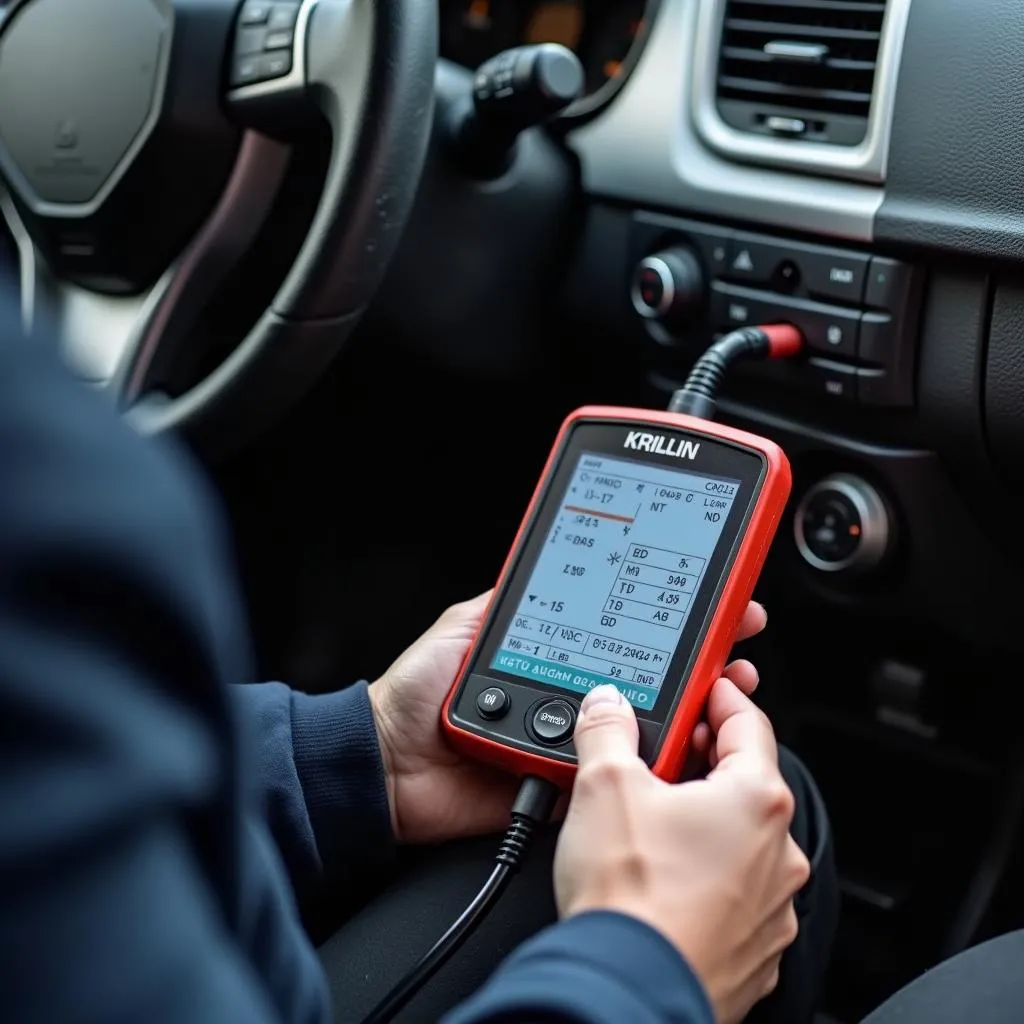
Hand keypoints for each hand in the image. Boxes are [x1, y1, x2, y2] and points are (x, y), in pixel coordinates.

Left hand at [368, 593, 766, 845]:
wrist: (385, 765)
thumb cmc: (414, 691)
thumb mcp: (468, 623)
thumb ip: (514, 594)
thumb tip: (557, 553)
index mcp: (554, 650)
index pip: (622, 625)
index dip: (668, 609)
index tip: (710, 591)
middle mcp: (572, 691)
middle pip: (649, 671)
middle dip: (702, 651)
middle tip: (738, 632)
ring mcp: (573, 736)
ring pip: (646, 721)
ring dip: (695, 703)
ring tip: (728, 681)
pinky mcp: (566, 778)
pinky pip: (615, 770)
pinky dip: (657, 756)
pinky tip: (691, 735)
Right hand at [554, 680, 808, 1023]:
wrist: (627, 989)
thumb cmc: (631, 896)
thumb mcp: (605, 785)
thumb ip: (608, 731)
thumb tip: (607, 706)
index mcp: (756, 799)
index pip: (748, 722)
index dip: (719, 697)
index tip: (703, 688)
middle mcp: (777, 852)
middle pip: (745, 782)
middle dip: (702, 762)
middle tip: (660, 755)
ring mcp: (770, 907)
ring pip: (739, 842)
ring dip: (704, 823)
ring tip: (651, 822)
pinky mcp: (753, 950)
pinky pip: (733, 894)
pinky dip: (705, 877)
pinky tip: (662, 878)